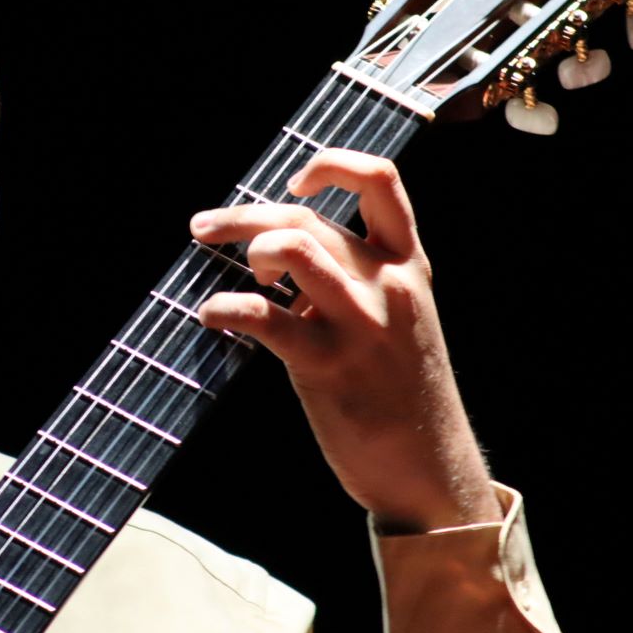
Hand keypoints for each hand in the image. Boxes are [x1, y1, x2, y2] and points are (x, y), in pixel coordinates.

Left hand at [190, 148, 501, 532]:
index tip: (293, 184)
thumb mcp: (398, 318)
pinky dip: (225, 308)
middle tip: (203, 227)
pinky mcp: (327, 366)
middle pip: (307, 218)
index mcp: (406, 266)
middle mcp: (386, 285)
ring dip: (243, 247)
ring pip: (292, 248)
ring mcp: (359, 324)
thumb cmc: (401, 393)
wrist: (429, 468)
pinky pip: (264, 318)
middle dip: (243, 215)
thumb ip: (352, 279)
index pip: (381, 180)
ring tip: (231, 274)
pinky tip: (209, 315)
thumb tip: (277, 255)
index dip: (331, 165)